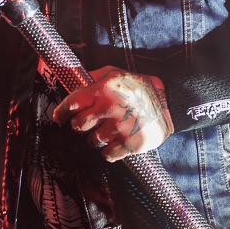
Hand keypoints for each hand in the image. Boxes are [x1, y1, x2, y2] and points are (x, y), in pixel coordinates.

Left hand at [53, 66, 174, 161]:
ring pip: (92, 142)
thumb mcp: (114, 73)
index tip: (60, 117)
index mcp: (102, 90)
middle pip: (79, 126)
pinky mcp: (130, 144)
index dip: (62, 112)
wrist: (169, 101)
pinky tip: (115, 142)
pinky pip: (107, 155)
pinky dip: (109, 151)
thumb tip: (72, 81)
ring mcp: (119, 129)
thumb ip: (92, 77)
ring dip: (96, 138)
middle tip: (90, 123)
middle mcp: (108, 109)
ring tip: (107, 130)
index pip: (72, 104)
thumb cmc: (138, 86)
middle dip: (81, 125)